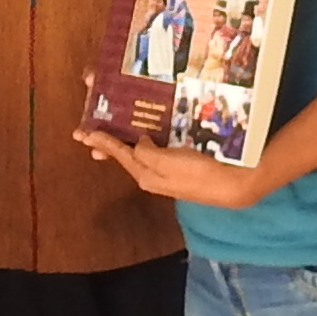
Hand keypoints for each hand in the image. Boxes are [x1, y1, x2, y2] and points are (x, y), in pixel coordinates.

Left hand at [73, 127, 273, 210]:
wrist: (233, 185)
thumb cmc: (199, 173)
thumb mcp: (166, 163)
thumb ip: (146, 153)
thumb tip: (137, 143)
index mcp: (145, 174)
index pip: (119, 154)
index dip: (101, 141)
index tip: (82, 132)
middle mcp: (153, 175)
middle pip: (125, 155)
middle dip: (107, 143)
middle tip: (89, 131)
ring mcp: (167, 171)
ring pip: (139, 152)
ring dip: (125, 141)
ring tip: (111, 130)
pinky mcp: (181, 165)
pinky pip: (156, 150)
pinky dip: (146, 140)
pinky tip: (148, 133)